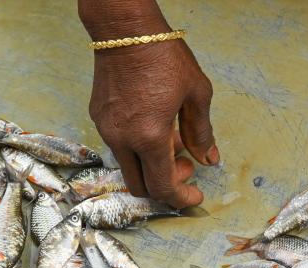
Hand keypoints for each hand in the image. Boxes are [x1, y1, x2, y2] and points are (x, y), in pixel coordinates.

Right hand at [83, 6, 218, 207]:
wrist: (124, 29)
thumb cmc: (163, 56)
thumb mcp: (196, 93)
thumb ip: (201, 132)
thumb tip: (208, 160)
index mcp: (149, 136)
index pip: (162, 187)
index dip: (181, 198)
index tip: (195, 196)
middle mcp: (122, 139)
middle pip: (140, 187)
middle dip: (165, 186)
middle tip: (185, 166)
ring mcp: (106, 129)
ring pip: (128, 166)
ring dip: (151, 165)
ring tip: (171, 138)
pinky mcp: (98, 118)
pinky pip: (118, 146)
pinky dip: (138, 148)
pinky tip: (153, 126)